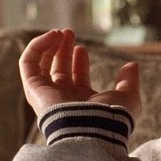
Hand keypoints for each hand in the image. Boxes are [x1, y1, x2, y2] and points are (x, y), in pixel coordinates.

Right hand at [19, 28, 141, 117]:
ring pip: (40, 65)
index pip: (76, 78)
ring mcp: (47, 94)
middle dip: (62, 49)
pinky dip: (36, 47)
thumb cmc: (111, 117)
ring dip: (48, 46)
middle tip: (68, 32)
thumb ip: (129, 81)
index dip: (78, 61)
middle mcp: (63, 98)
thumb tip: (132, 65)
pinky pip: (27, 64)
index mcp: (83, 102)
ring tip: (59, 32)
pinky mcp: (33, 88)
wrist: (92, 129)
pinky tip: (51, 36)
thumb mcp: (128, 97)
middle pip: (57, 70)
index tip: (82, 49)